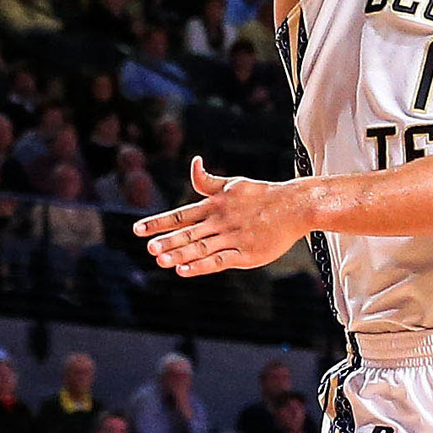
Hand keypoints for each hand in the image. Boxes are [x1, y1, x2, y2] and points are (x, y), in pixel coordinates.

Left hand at [136, 158, 312, 275]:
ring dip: (180, 253)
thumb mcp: (232, 183)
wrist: (295, 206)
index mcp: (214, 205)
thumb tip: (193, 162)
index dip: (158, 222)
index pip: (180, 215)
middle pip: (188, 233)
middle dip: (167, 240)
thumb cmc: (263, 195)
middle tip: (148, 248)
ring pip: (201, 248)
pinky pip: (219, 261)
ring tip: (160, 260)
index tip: (137, 230)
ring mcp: (233, 238)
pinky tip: (184, 270)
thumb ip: (207, 180)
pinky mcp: (246, 254)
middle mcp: (220, 221)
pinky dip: (201, 266)